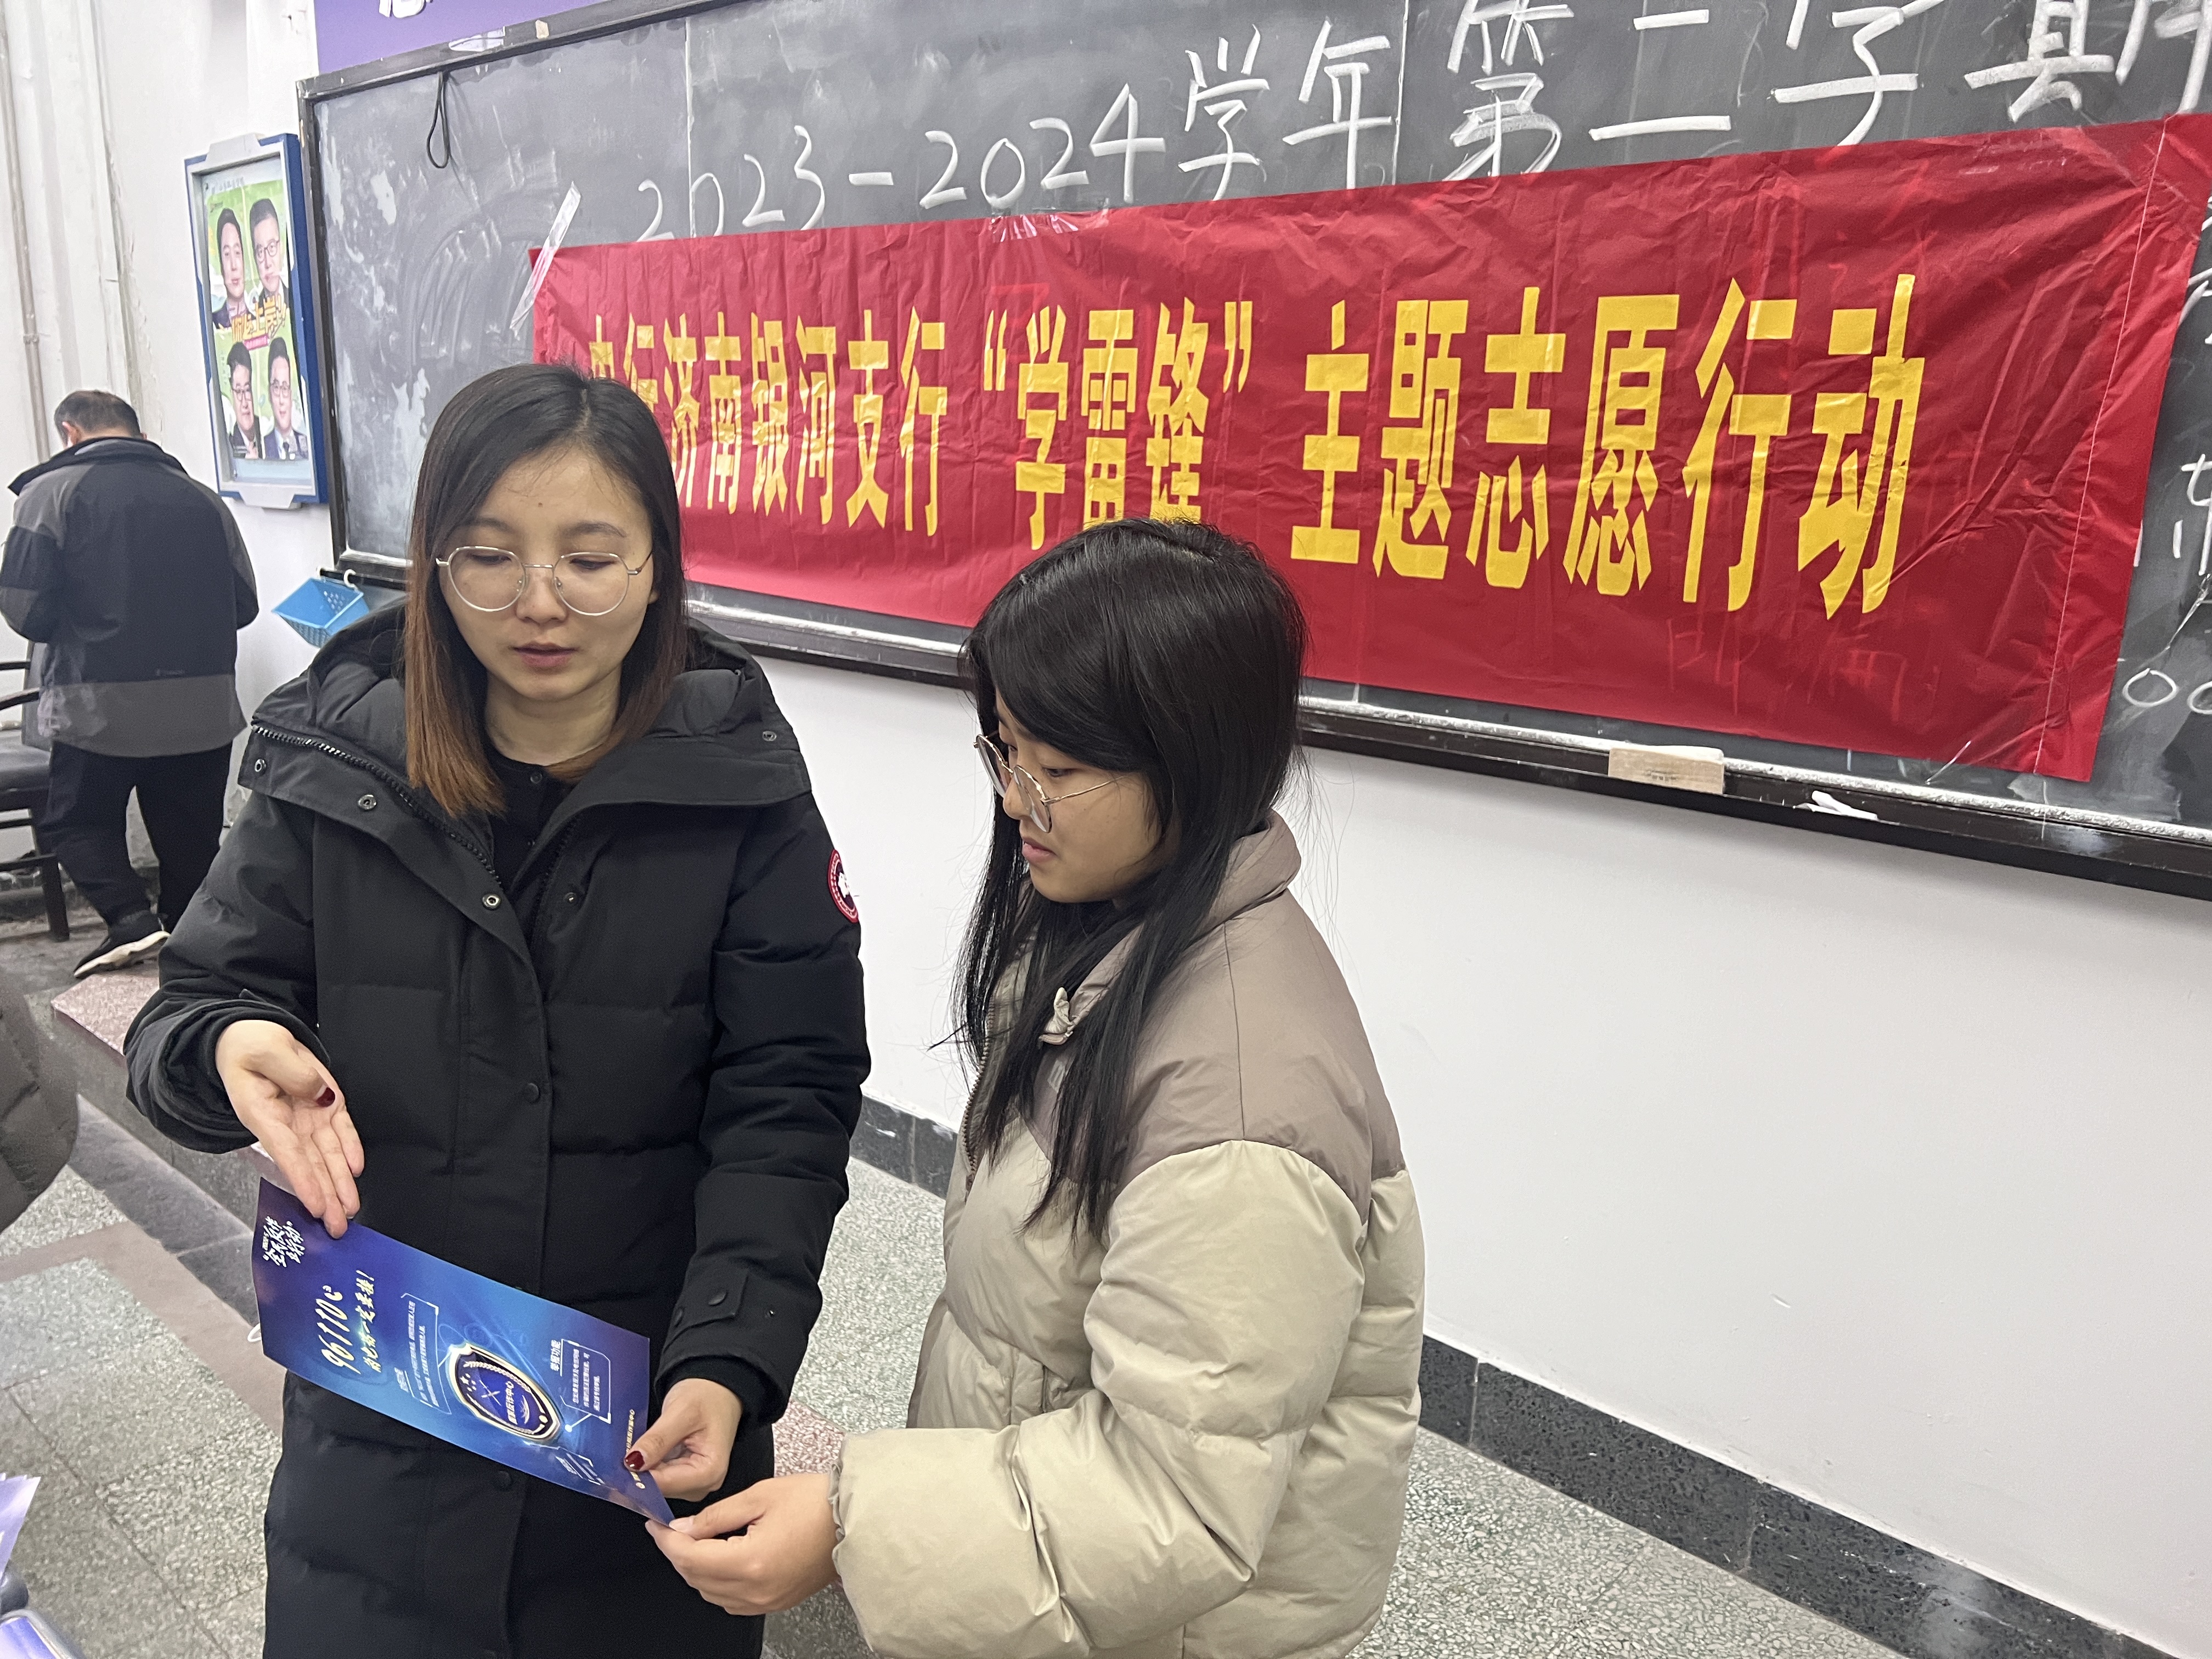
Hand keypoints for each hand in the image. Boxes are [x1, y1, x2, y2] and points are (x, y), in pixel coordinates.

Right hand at [215, 1019, 359, 1236]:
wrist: (249, 1036)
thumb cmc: (248, 1045)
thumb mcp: (265, 1050)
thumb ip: (293, 1072)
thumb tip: (319, 1095)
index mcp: (263, 1114)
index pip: (287, 1153)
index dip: (303, 1180)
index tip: (315, 1206)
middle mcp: (286, 1122)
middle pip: (310, 1163)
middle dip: (325, 1195)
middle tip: (338, 1225)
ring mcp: (306, 1116)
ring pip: (327, 1154)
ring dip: (339, 1182)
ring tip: (349, 1208)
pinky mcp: (322, 1105)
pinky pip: (340, 1130)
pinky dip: (349, 1149)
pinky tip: (356, 1170)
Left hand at [629, 1378, 742, 1501]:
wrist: (718, 1389)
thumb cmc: (708, 1395)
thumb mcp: (681, 1412)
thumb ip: (658, 1439)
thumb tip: (634, 1462)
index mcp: (710, 1471)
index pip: (665, 1485)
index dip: (639, 1476)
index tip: (617, 1466)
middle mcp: (706, 1483)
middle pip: (662, 1489)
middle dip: (640, 1474)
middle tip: (621, 1455)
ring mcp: (696, 1481)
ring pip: (658, 1485)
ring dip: (643, 1470)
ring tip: (635, 1449)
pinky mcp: (687, 1476)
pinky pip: (661, 1477)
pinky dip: (650, 1466)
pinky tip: (644, 1453)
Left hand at [648, 1472, 837, 1615]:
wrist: (854, 1520)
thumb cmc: (815, 1502)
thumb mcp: (759, 1496)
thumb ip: (715, 1515)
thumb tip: (683, 1528)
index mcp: (750, 1562)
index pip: (690, 1558)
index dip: (666, 1541)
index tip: (654, 1524)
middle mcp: (755, 1591)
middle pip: (696, 1579)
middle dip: (678, 1553)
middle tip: (671, 1528)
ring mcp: (765, 1601)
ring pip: (710, 1593)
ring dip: (696, 1568)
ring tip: (695, 1539)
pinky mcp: (774, 1602)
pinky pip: (731, 1600)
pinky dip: (716, 1581)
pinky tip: (719, 1557)